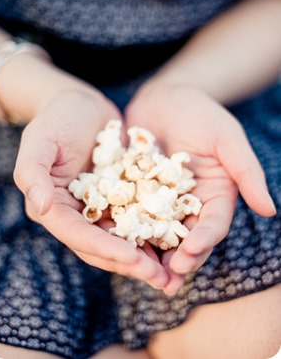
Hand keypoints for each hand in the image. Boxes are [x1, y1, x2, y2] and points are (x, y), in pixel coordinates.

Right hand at [14, 88, 168, 288]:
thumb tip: (41, 207)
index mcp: (54, 207)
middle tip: (161, 280)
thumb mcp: (40, 140)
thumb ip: (33, 174)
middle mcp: (77, 213)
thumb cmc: (57, 118)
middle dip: (131, 263)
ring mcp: (99, 207)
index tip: (133, 259)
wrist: (81, 104)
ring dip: (147, 257)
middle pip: (103, 246)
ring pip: (123, 238)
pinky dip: (155, 232)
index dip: (106, 250)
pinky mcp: (119, 197)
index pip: (79, 236)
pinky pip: (138, 218)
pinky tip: (177, 241)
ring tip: (174, 274)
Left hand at [126, 82, 275, 293]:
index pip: (212, 224)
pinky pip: (130, 214)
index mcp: (214, 195)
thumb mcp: (227, 137)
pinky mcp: (136, 192)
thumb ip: (246, 171)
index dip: (203, 241)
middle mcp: (189, 203)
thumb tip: (269, 210)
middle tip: (164, 280)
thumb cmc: (200, 112)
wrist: (164, 98)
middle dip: (177, 260)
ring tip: (139, 273)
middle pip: (185, 238)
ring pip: (157, 233)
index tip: (190, 254)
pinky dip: (125, 230)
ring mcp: (161, 200)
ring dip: (150, 255)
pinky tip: (113, 244)